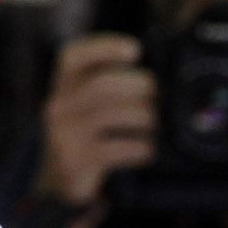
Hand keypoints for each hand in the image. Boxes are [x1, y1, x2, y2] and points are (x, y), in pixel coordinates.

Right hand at [38, 32, 156, 206]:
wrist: (59, 180)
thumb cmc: (88, 133)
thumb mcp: (90, 105)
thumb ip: (116, 85)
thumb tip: (168, 67)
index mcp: (64, 85)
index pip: (74, 57)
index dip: (105, 48)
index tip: (135, 51)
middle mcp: (60, 107)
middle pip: (101, 85)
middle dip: (140, 86)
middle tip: (157, 96)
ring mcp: (65, 135)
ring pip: (113, 115)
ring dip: (145, 118)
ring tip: (155, 125)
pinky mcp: (76, 161)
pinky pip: (119, 148)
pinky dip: (142, 148)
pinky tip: (147, 150)